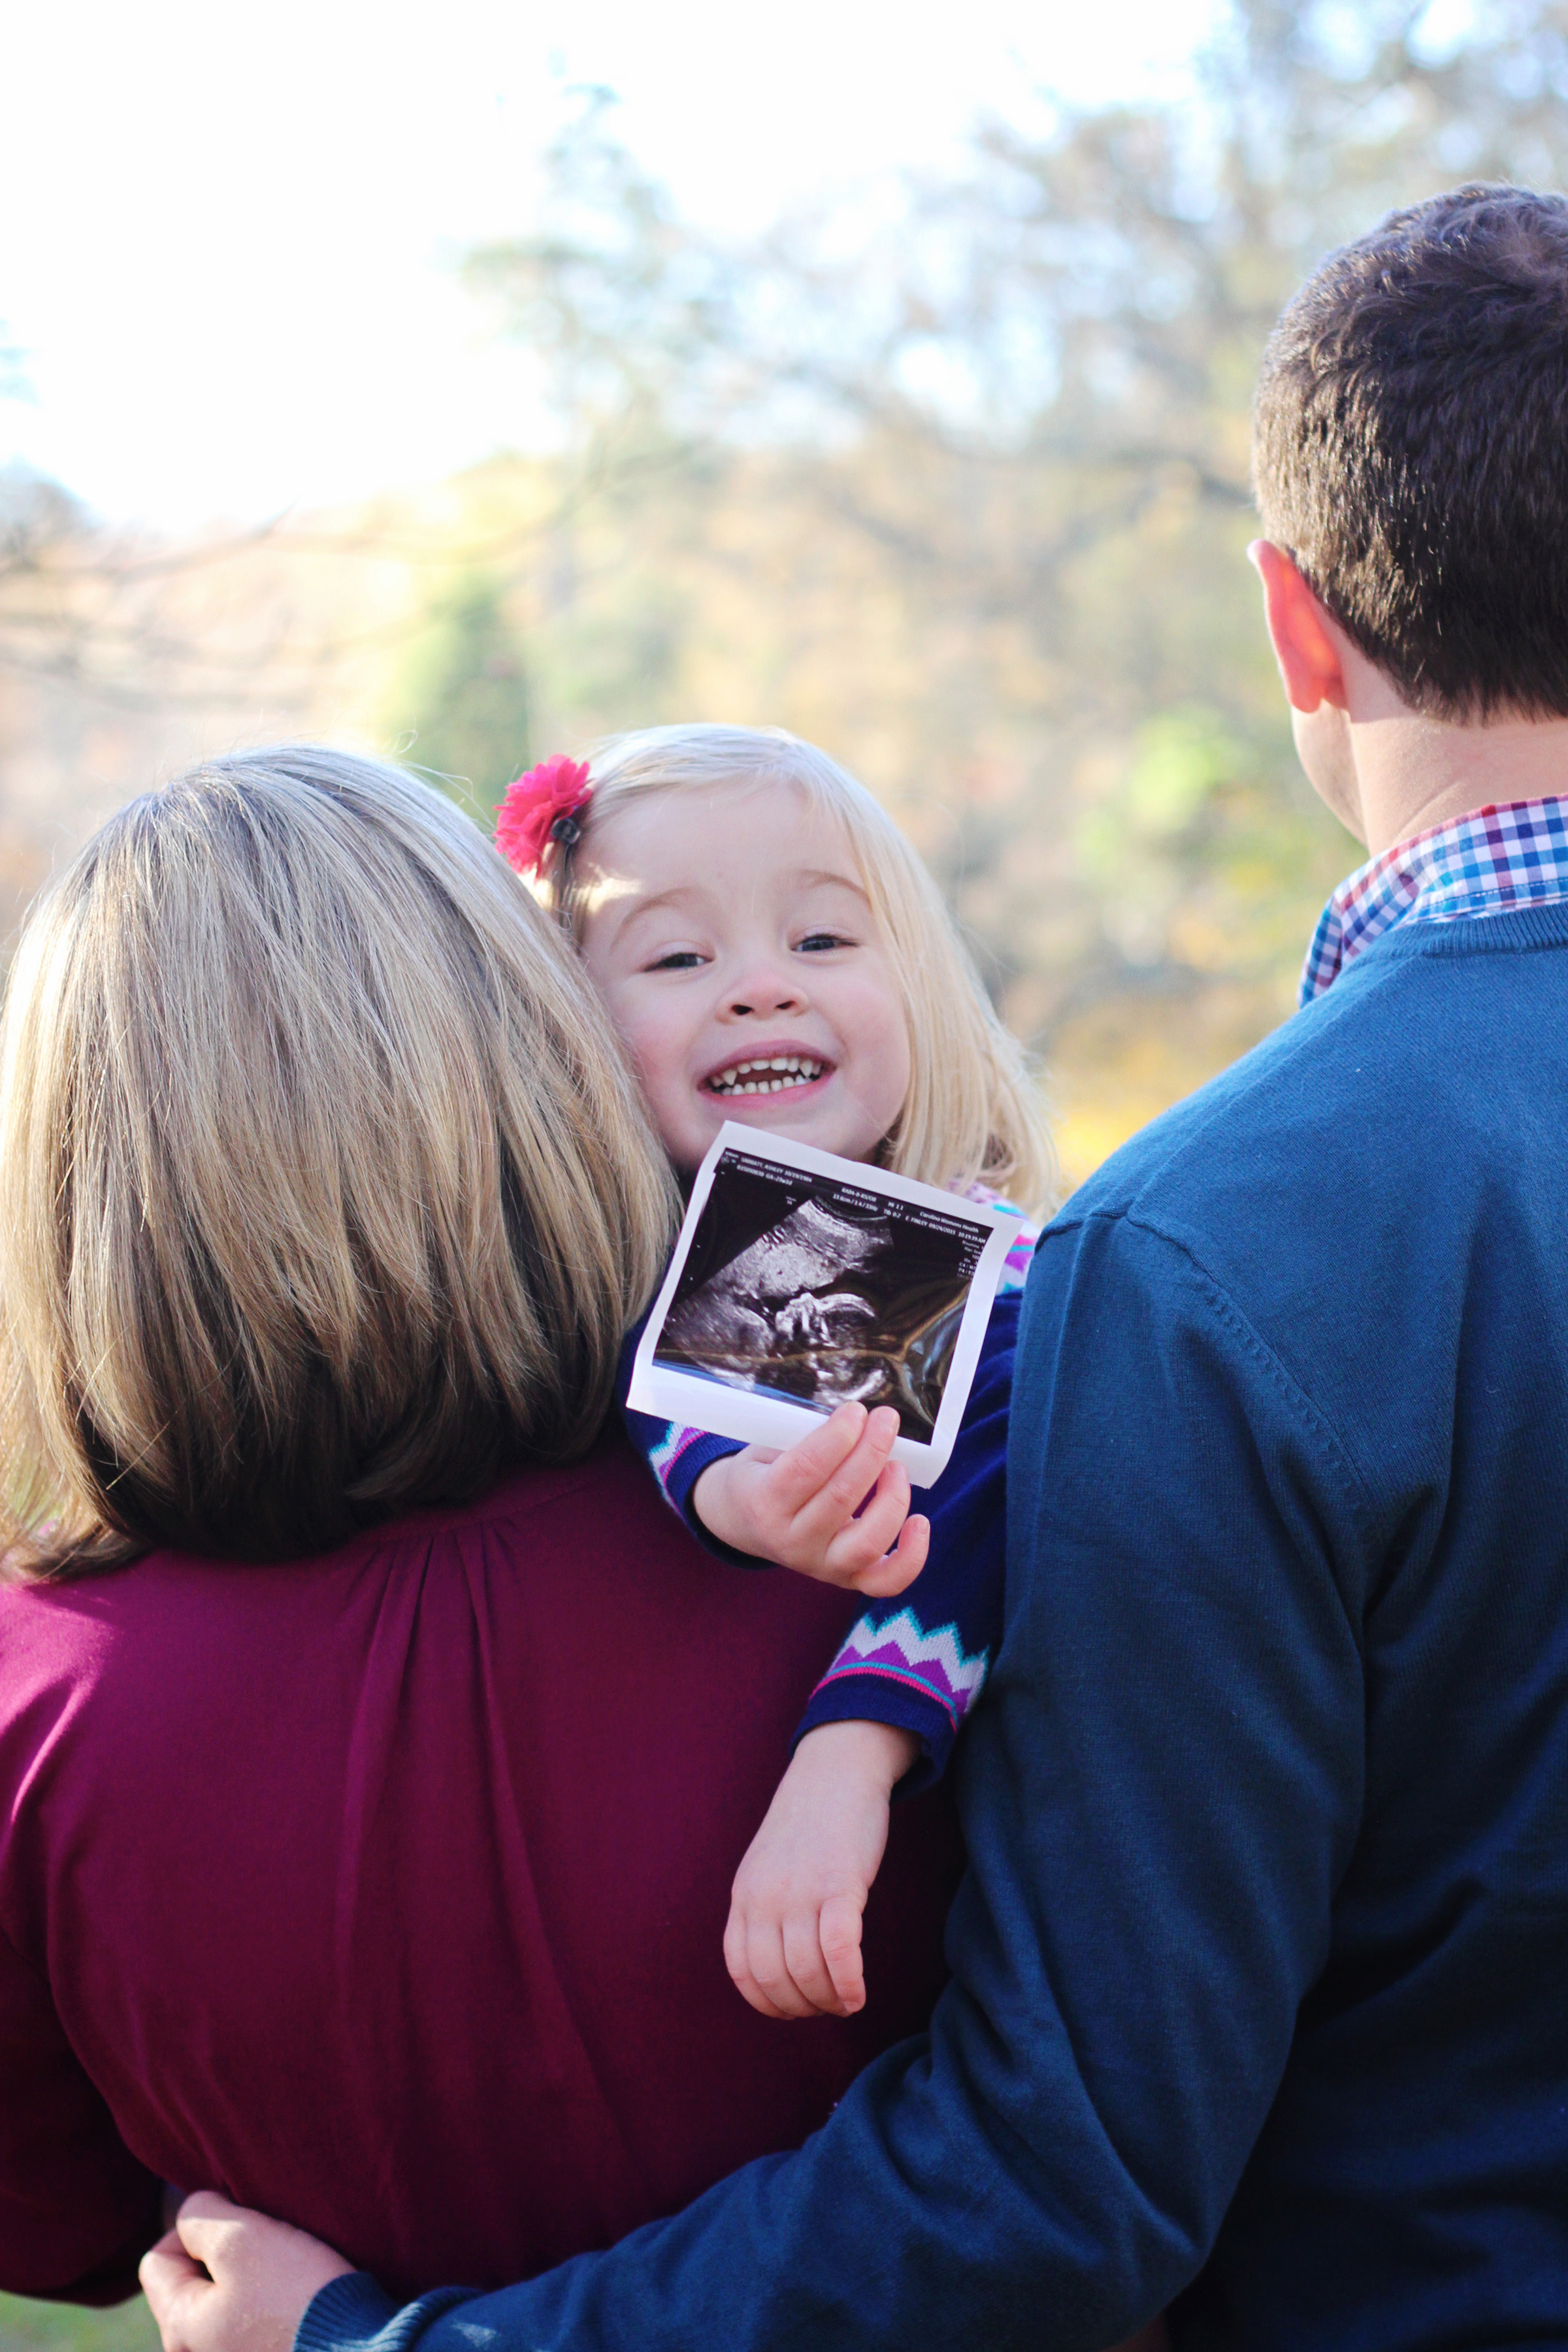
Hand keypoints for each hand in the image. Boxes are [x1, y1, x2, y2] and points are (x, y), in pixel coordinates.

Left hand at [139, 2192, 353, 2351]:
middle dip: (222, 2257)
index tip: (237, 2227)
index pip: (155, 2260)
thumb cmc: (296, 2296)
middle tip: (264, 2246)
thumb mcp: (242, 2238)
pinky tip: (297, 2301)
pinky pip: (250, 2326)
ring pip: (223, 2304)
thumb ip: (202, 2217)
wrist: (358, 2350)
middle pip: (191, 2284)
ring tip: (286, 2273)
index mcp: (179, 2327)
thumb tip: (192, 2216)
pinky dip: (266, 2308)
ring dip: (248, 2281)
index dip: (193, 2230)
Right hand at [693, 1404, 928, 1594]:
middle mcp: (791, 1541)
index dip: (838, 1436)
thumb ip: (804, 1438)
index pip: (806, 1468)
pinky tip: (920, 1521)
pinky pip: (886, 1581)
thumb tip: (859, 1419)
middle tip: (886, 1419)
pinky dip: (911, 1556)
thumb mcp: (765, 1449)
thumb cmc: (764, 1475)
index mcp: (763, 1502)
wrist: (745, 1522)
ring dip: (893, 1496)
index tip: (857, 1411)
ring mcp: (820, 1565)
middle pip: (841, 1497)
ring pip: (868, 1541)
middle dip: (871, 1451)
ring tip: (897, 1465)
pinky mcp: (846, 1579)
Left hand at [724, 1719, 919, 2018]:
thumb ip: (765, 1911)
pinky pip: (839, 1951)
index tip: (792, 2010)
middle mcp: (765, 1897)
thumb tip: (779, 1968)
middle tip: (826, 2008)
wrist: (836, 1771)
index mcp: (744, 1895)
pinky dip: (848, 1983)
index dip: (767, 2003)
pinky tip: (858, 1993)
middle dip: (802, 2007)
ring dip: (829, 2001)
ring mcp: (801, 1891)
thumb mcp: (768, 1868)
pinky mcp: (840, 1884)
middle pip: (775, 1979)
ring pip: (807, 1973)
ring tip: (846, 2001)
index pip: (742, 1971)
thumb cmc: (809, 1825)